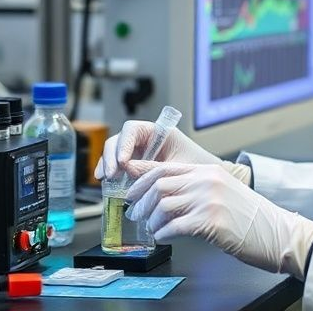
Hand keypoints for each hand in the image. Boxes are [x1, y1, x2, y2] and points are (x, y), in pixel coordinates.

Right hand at [95, 122, 250, 183]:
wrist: (206, 183)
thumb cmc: (197, 169)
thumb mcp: (176, 168)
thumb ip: (153, 168)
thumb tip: (128, 170)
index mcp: (158, 132)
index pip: (133, 129)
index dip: (124, 143)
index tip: (123, 162)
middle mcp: (145, 140)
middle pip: (119, 140)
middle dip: (111, 156)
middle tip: (111, 174)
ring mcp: (138, 152)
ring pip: (114, 152)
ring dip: (107, 164)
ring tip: (106, 179)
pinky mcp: (134, 166)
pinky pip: (117, 165)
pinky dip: (109, 171)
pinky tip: (106, 181)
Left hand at [125, 163, 312, 278]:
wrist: (278, 233)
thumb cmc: (252, 218)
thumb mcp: (223, 192)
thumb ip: (196, 188)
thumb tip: (164, 195)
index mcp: (208, 171)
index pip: (165, 167)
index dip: (142, 177)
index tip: (129, 187)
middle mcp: (206, 180)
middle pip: (159, 183)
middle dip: (140, 200)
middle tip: (135, 212)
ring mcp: (209, 199)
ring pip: (163, 204)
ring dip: (151, 219)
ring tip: (152, 228)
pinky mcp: (210, 221)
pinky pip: (174, 226)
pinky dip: (163, 233)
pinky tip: (164, 237)